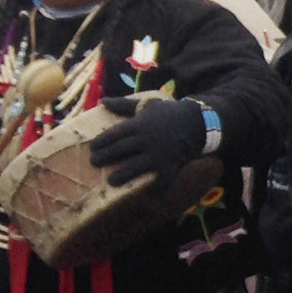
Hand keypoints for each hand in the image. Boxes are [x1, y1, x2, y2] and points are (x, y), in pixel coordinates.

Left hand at [89, 96, 209, 188]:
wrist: (198, 122)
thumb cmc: (169, 114)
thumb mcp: (147, 105)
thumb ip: (124, 105)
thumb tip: (102, 101)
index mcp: (138, 125)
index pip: (113, 135)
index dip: (100, 142)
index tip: (93, 148)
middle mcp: (146, 141)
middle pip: (119, 151)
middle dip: (104, 157)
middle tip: (94, 163)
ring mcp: (158, 155)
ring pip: (134, 168)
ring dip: (121, 175)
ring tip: (111, 181)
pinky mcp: (171, 167)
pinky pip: (159, 181)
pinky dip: (152, 187)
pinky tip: (143, 192)